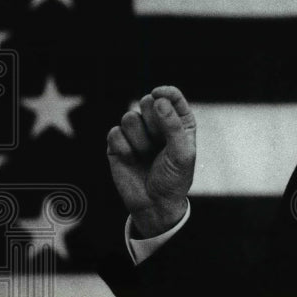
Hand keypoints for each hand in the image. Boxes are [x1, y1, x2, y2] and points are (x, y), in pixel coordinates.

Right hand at [106, 85, 195, 237]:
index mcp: (178, 122)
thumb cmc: (173, 178)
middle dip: (152, 121)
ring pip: (129, 117)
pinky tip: (132, 159)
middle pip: (147, 102)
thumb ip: (173, 125)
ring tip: (146, 155)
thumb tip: (158, 100)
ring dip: (139, 139)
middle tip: (159, 142)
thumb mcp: (182, 153)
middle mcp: (157, 124)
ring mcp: (136, 133)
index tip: (158, 95)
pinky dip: (124, 147)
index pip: (171, 97)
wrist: (154, 204)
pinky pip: (114, 133)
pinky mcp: (117, 144)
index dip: (165, 92)